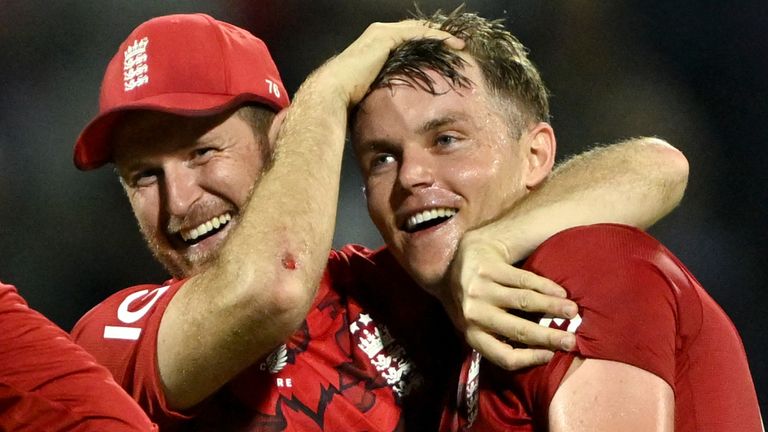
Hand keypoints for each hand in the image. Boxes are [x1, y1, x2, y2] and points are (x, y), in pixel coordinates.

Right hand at [310, 20, 463, 106]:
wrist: (334, 90)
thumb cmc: (349, 97)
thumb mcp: (372, 90)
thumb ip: (384, 89)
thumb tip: (394, 109)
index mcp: (375, 45)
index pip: (407, 40)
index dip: (426, 45)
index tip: (443, 55)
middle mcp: (378, 34)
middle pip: (414, 31)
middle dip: (435, 38)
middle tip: (456, 46)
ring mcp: (381, 33)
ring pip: (418, 30)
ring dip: (439, 36)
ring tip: (458, 44)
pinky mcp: (385, 37)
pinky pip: (417, 33)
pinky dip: (435, 37)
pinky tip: (451, 44)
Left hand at [445, 232, 577, 369]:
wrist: (451, 262)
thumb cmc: (473, 301)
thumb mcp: (476, 324)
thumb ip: (499, 338)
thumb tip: (541, 354)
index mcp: (472, 334)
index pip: (504, 356)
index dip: (530, 358)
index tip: (552, 355)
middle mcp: (474, 314)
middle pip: (518, 330)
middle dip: (549, 336)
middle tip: (572, 340)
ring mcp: (480, 290)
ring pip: (524, 301)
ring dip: (553, 307)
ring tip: (573, 311)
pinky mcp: (488, 268)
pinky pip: (523, 279)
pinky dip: (545, 286)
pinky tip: (560, 291)